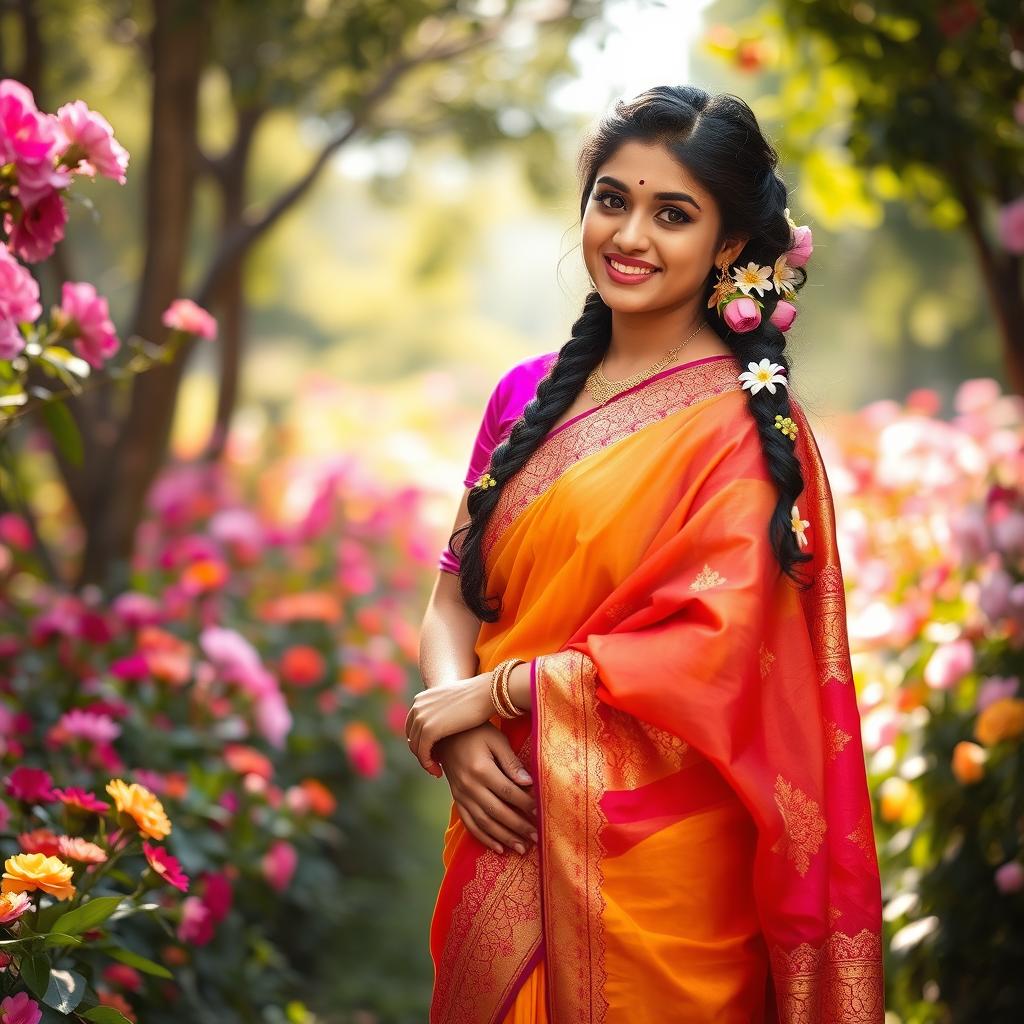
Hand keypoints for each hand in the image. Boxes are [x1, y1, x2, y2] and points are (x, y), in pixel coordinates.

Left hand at [405, 672, 493, 772]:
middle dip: (422, 753)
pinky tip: (439, 771)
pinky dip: (428, 764)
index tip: (435, 753)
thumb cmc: (477, 698)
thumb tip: (443, 722)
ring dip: (425, 761)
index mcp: (421, 699)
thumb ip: (443, 709)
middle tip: (435, 765)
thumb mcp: (452, 701)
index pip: (413, 726)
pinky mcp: (428, 729)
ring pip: (416, 747)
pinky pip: (422, 753)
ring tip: (437, 771)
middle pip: (413, 737)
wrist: (485, 693)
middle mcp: (418, 707)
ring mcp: (421, 717)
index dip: (421, 741)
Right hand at [434, 723, 537, 854]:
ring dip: (504, 838)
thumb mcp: (496, 740)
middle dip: (519, 827)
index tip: (541, 814)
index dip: (525, 804)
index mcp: (481, 769)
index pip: (508, 792)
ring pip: (484, 823)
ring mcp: (461, 795)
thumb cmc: (476, 732)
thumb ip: (512, 763)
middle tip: (537, 837)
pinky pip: (470, 823)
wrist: (444, 734)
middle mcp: (469, 786)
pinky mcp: (456, 800)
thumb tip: (528, 783)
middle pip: (498, 812)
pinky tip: (498, 848)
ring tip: (522, 849)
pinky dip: (484, 838)